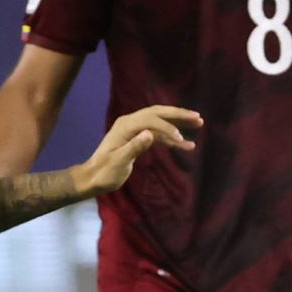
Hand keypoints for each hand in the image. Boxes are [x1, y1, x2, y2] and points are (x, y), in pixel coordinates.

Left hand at [74, 105, 201, 196]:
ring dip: (178, 123)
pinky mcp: (137, 137)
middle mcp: (130, 122)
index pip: (151, 119)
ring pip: (160, 121)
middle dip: (179, 115)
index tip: (180, 139)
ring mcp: (134, 129)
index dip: (167, 127)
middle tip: (198, 118)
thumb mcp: (118, 162)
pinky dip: (171, 137)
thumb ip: (134, 148)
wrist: (92, 178)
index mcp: (126, 126)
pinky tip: (185, 144)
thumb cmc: (104, 173)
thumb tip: (150, 134)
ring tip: (198, 123)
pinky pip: (158, 133)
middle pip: (159, 113)